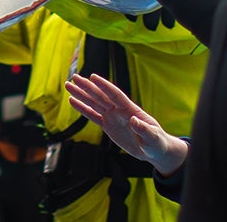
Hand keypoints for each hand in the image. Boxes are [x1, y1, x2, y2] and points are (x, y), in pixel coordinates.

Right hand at [65, 73, 187, 174]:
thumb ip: (144, 129)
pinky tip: (73, 101)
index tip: (93, 77)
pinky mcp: (107, 125)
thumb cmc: (157, 142)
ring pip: (94, 103)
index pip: (115, 95)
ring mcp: (112, 117)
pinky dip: (82, 108)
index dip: (105, 86)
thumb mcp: (153, 138)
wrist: (153, 150)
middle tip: (74, 77)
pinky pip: (93, 115)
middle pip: (101, 96)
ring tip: (69, 85)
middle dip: (87, 87)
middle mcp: (119, 110)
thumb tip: (134, 121)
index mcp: (131, 110)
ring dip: (82, 94)